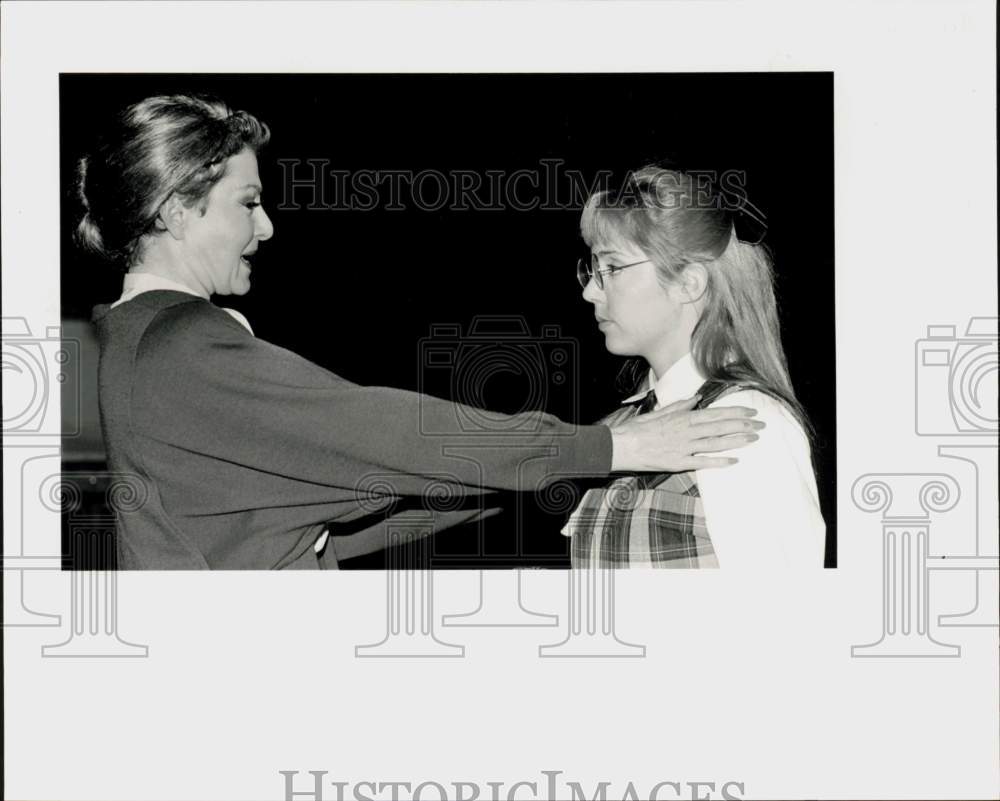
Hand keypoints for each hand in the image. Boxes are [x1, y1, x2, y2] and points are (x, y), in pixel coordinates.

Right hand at [608, 395, 763, 471]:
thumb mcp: (658, 413)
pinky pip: (702, 462)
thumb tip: (695, 400)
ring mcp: (683, 447)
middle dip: (742, 425)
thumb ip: (679, 407)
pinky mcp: (677, 462)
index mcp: (682, 418)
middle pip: (720, 427)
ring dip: (736, 440)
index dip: (735, 412)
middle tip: (762, 426)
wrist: (620, 445)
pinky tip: (733, 461)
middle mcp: (686, 431)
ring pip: (715, 443)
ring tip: (754, 439)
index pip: (715, 413)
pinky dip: (718, 461)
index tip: (751, 412)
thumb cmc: (637, 429)